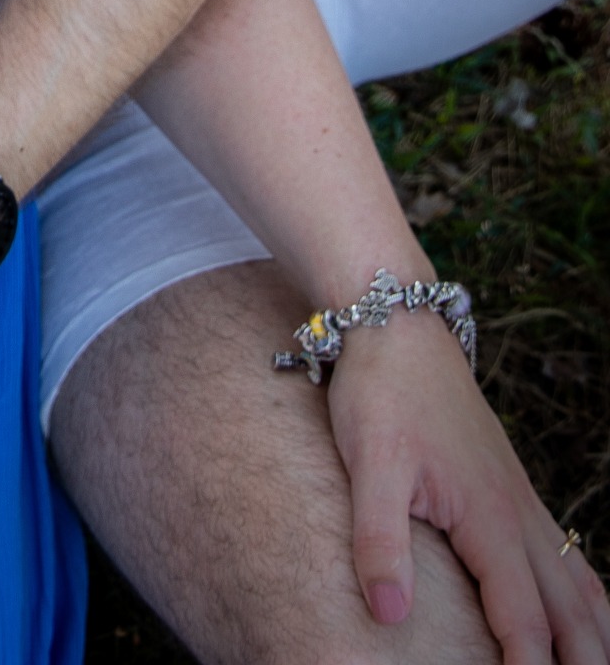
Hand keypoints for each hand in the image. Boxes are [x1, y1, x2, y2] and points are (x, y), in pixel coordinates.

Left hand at [328, 308, 609, 662]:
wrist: (397, 326)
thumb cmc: (383, 394)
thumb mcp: (370, 465)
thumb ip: (378, 540)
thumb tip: (390, 615)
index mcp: (491, 520)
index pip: (526, 624)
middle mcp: (518, 516)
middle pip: (572, 614)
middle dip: (583, 663)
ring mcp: (520, 500)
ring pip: (579, 585)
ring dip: (593, 636)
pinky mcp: (510, 487)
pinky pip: (566, 554)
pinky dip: (584, 596)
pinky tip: (580, 614)